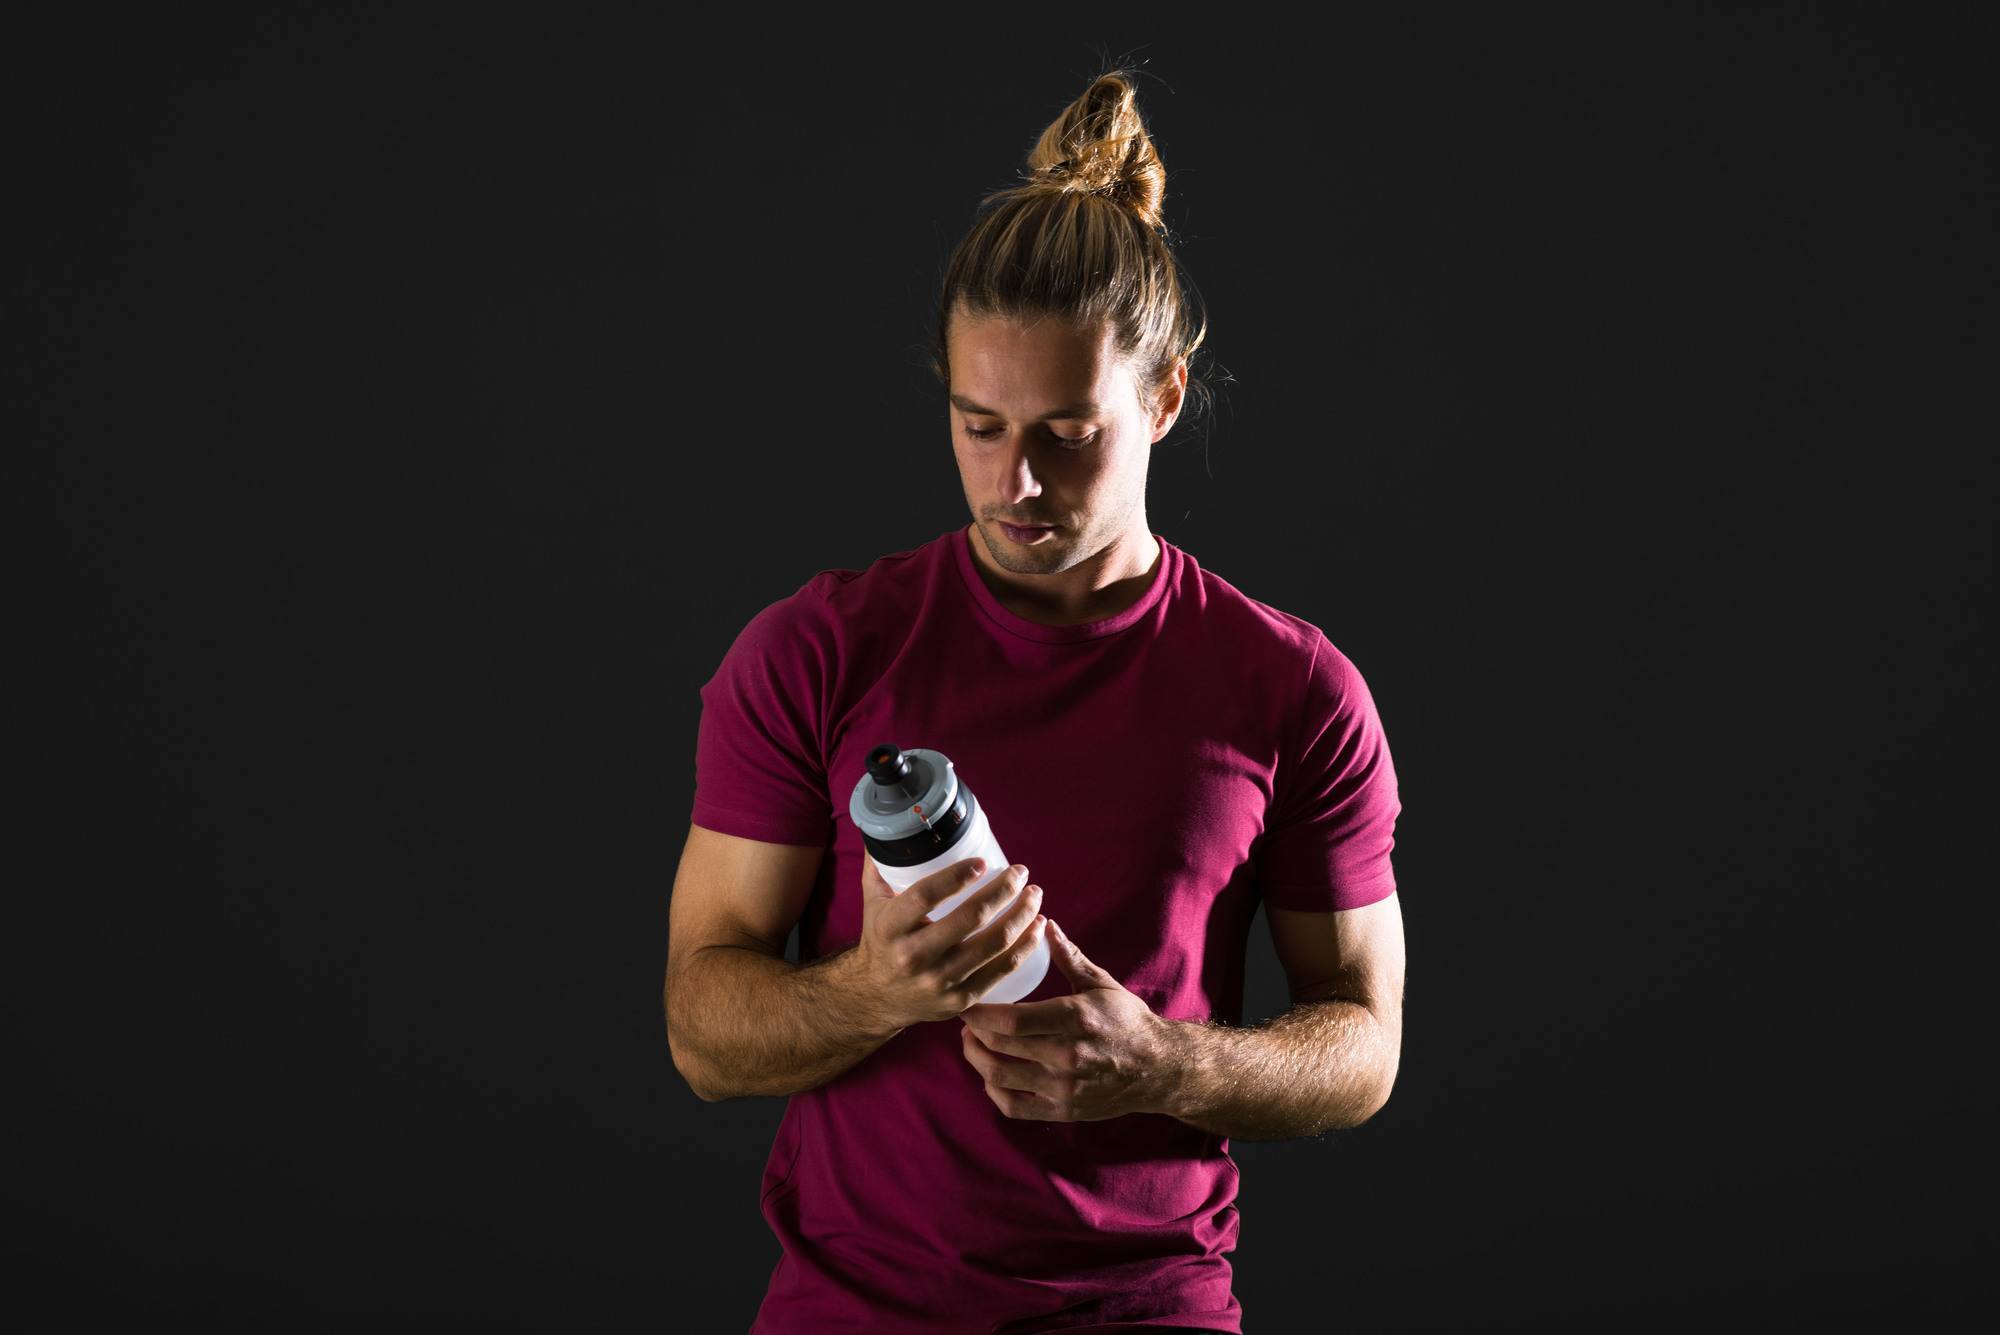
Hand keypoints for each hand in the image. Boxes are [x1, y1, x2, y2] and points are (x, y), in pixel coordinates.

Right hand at [853, 853, 1045, 1029]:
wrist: (875, 998)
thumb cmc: (880, 942)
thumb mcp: (872, 904)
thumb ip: (881, 865)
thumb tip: (892, 827)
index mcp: (890, 927)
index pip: (926, 895)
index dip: (957, 876)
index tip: (982, 862)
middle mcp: (913, 956)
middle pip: (970, 918)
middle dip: (1005, 890)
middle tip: (1021, 873)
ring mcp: (939, 982)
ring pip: (993, 944)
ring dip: (1022, 915)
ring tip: (1034, 895)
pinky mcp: (960, 1000)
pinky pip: (1001, 971)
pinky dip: (1025, 947)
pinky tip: (1037, 928)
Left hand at [958, 917, 1172, 1121]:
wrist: (1158, 1067)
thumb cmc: (1127, 1020)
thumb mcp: (1101, 983)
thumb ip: (1069, 956)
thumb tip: (1045, 924)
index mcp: (1074, 1018)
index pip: (1011, 1020)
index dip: (978, 1012)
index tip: (964, 1001)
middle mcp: (1067, 1055)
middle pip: (1000, 1046)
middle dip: (972, 1032)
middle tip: (964, 1019)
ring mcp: (1064, 1087)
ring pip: (999, 1077)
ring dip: (976, 1059)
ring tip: (972, 1043)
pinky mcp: (1063, 1110)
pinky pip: (1013, 1106)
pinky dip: (993, 1092)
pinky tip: (990, 1074)